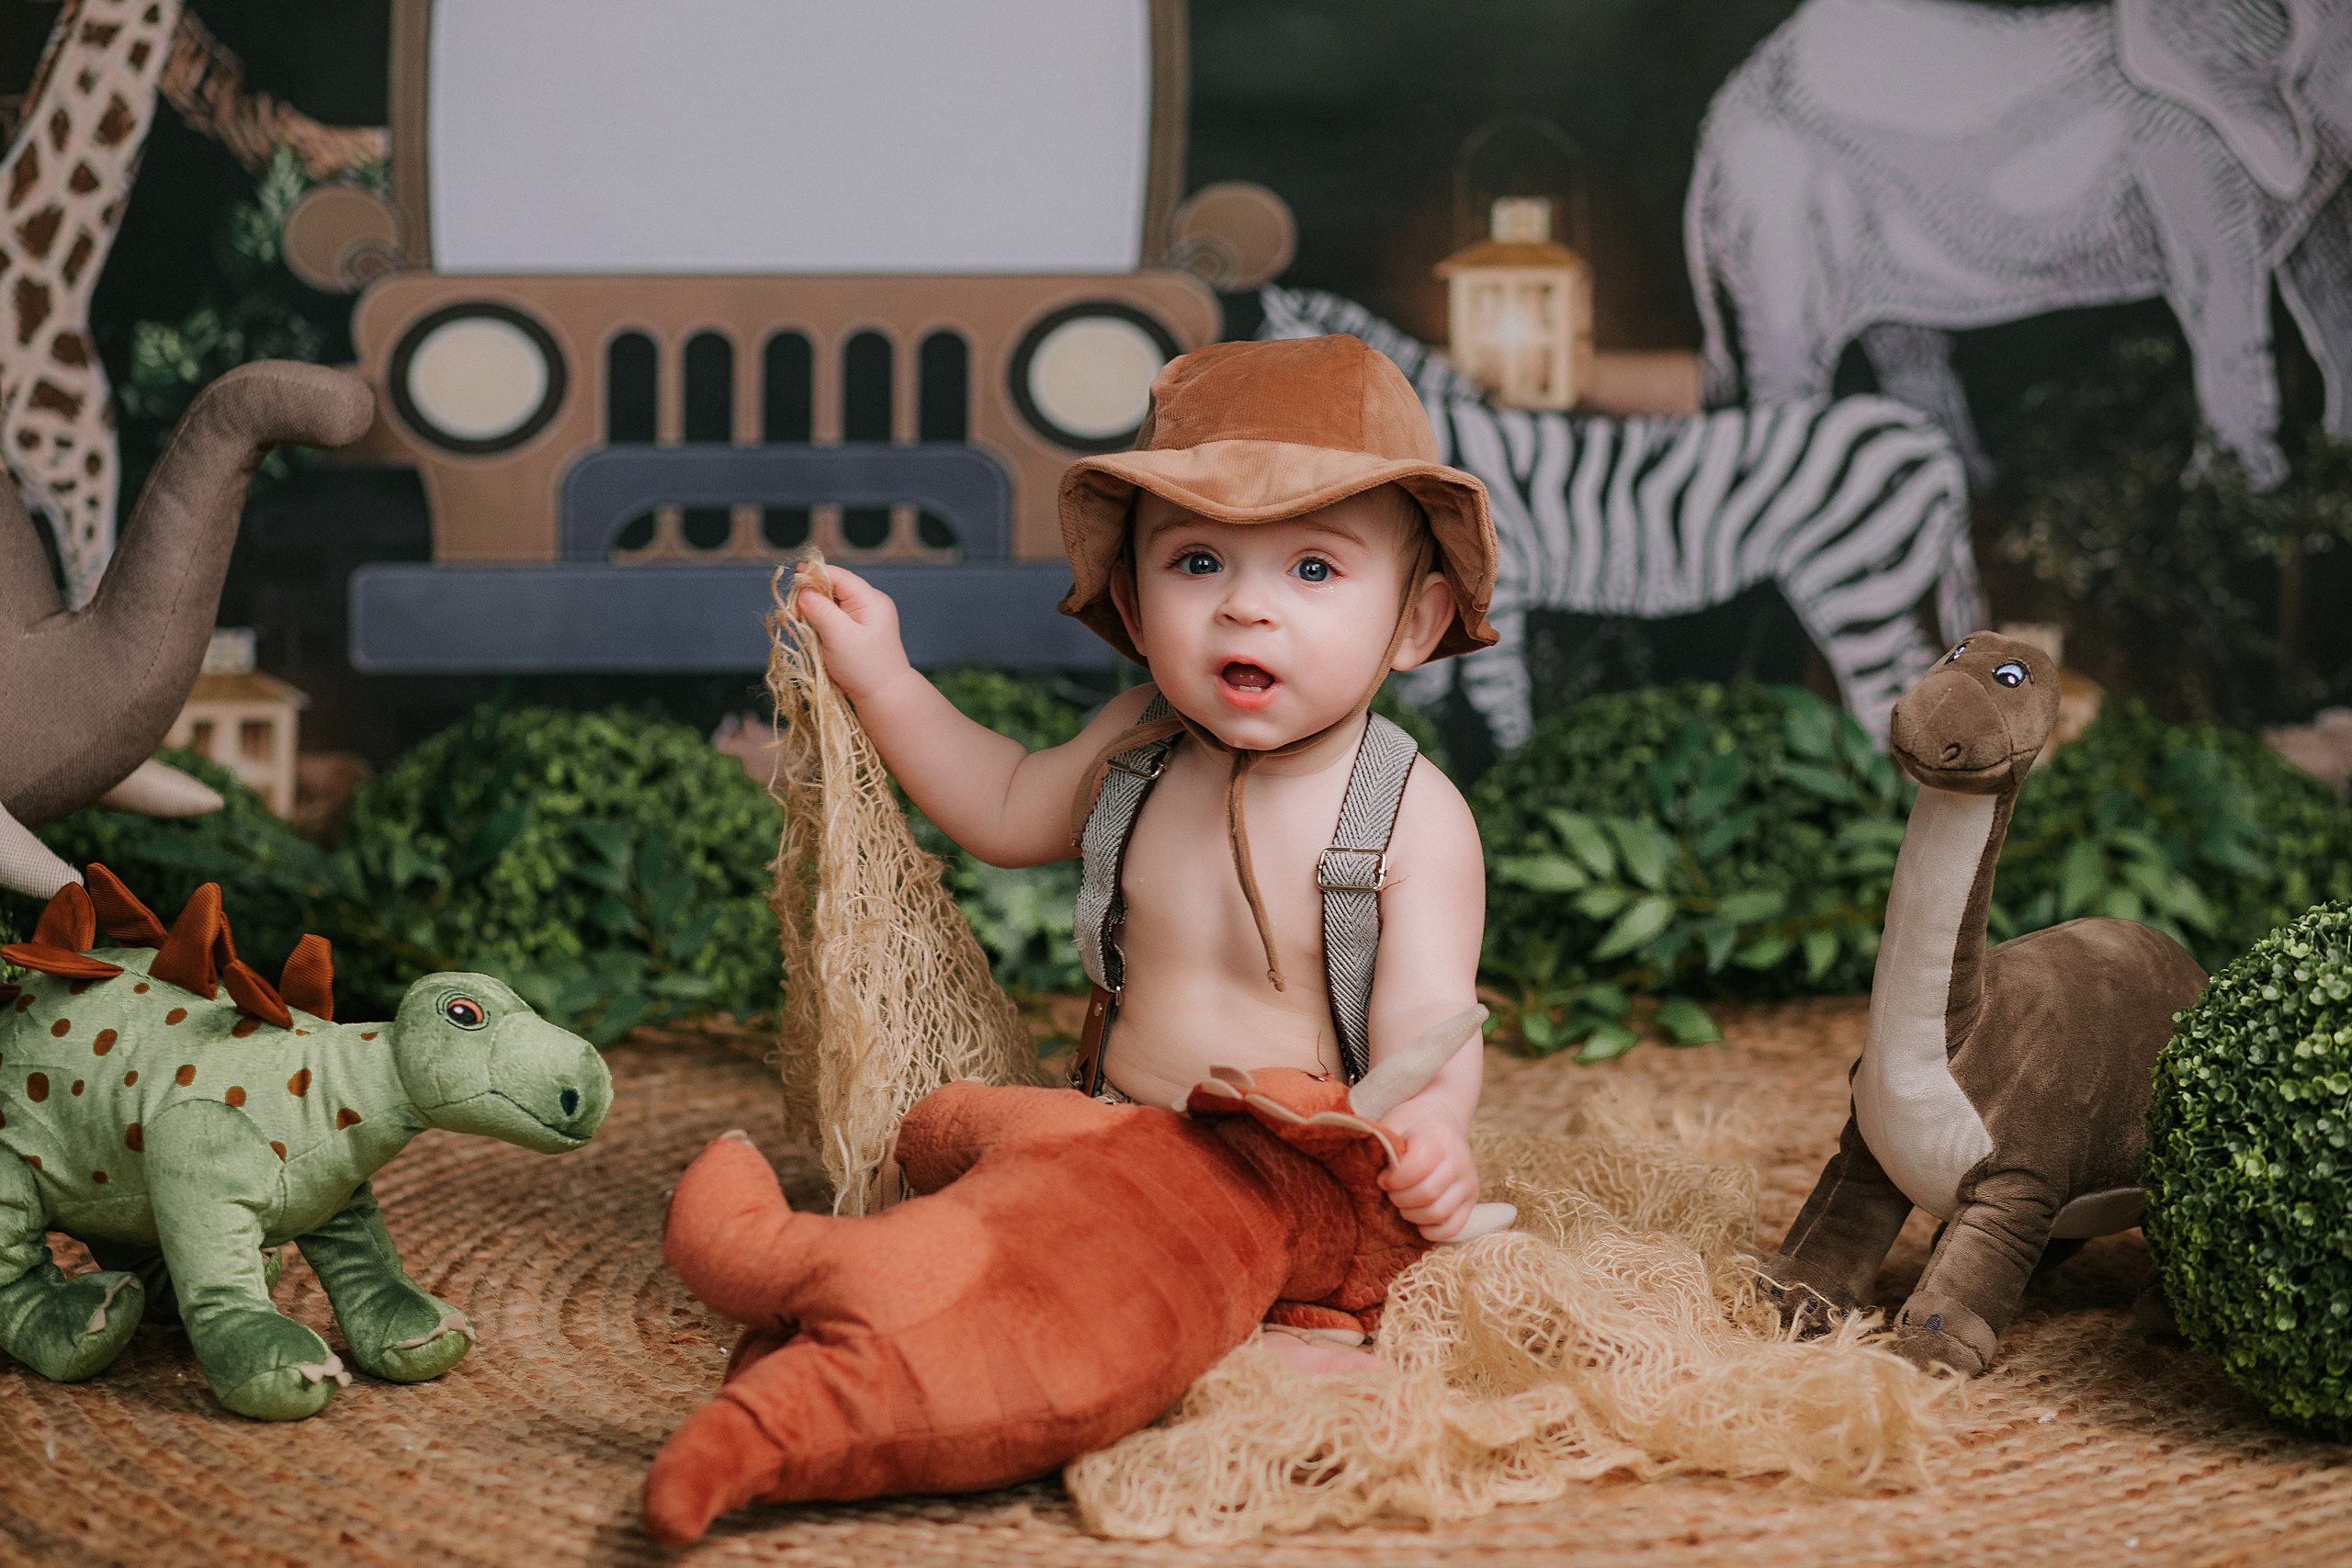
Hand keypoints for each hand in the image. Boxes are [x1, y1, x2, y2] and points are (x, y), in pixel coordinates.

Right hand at [792, 564, 913, 704]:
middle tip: (794, 611)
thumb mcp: (839, 636)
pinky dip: (821, 621)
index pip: (839, 576)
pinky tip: (814, 632)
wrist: (884, 696)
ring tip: (803, 623)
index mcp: (871, 600)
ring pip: (832, 603)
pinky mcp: (858, 630)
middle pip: (834, 587)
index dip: (814, 574)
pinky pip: (835, 617)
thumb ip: (821, 610)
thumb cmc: (864, 668)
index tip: (792, 578)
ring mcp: (865, 617)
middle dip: (812, 595)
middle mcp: (870, 603)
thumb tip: (804, 592)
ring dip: (815, 610)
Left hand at [1374, 1095, 1478, 1240]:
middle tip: (1391, 1191)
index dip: (1393, 1179)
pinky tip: (1418, 1218)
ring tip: (1403, 1201)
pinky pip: (1452, 1228)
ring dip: (1412, 1214)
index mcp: (1438, 1140)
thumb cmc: (1411, 1127)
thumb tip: (1369, 1170)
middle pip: (1427, 1194)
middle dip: (1400, 1198)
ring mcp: (1468, 1184)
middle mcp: (1459, 1162)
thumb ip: (1383, 1146)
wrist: (1440, 1122)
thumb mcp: (1394, 1124)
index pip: (1417, 1168)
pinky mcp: (1471, 1201)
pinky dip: (1431, 1230)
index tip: (1382, 1177)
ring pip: (1438, 1214)